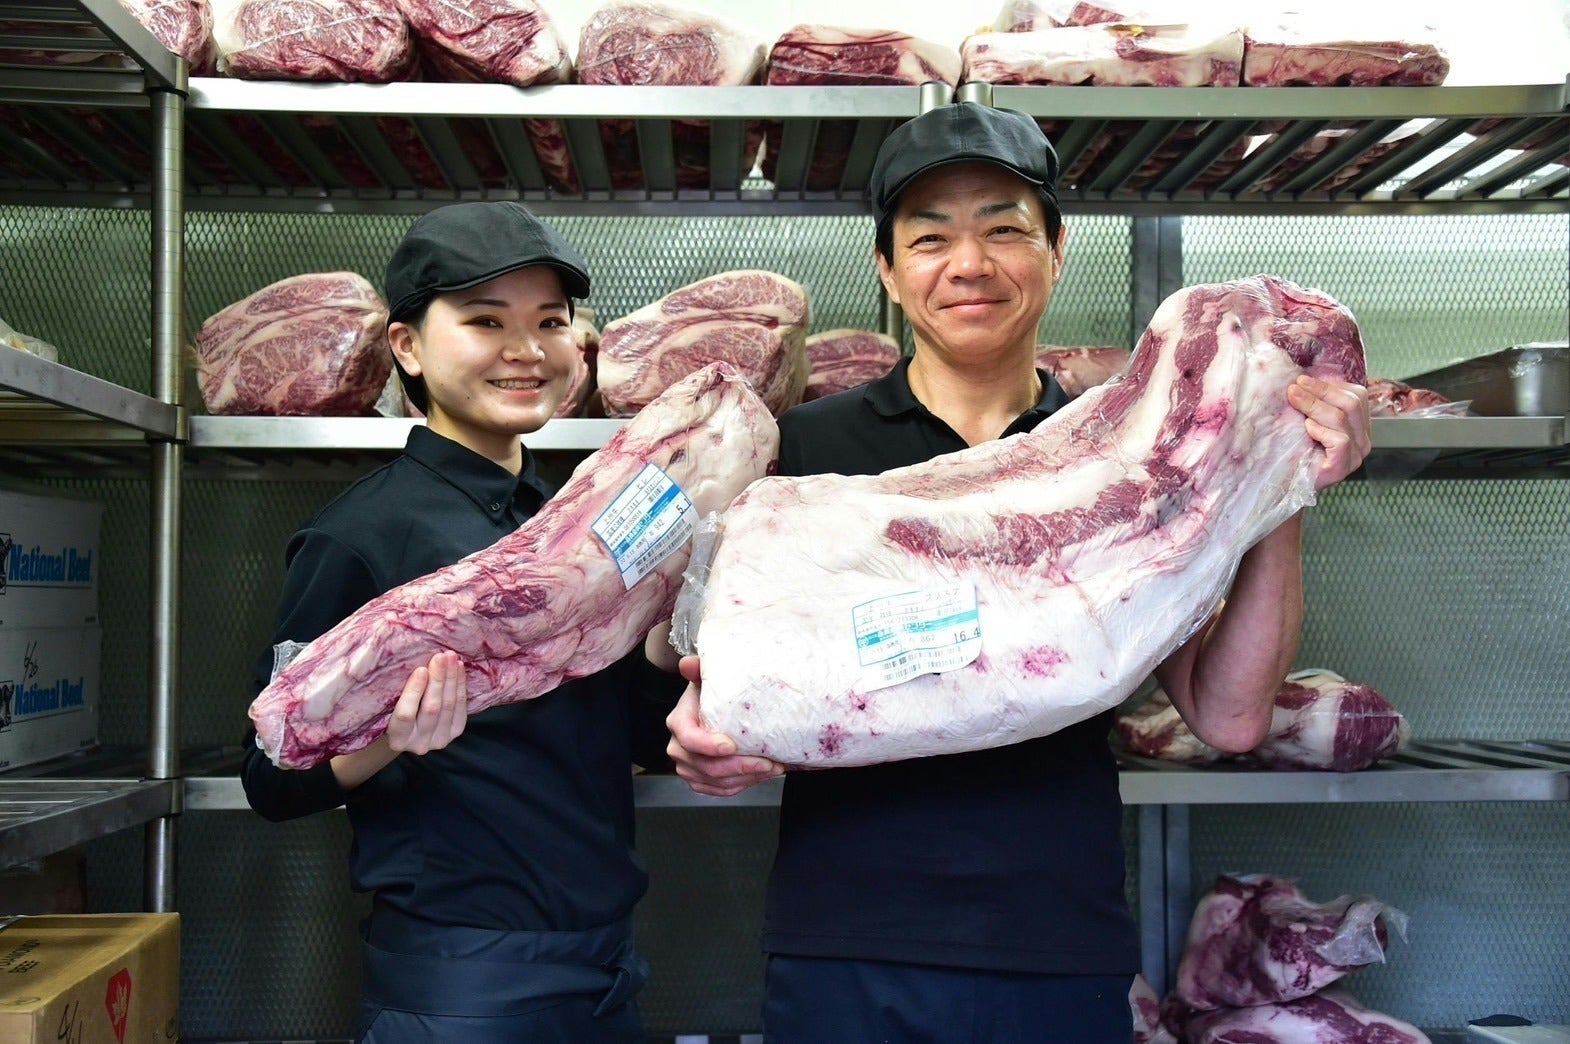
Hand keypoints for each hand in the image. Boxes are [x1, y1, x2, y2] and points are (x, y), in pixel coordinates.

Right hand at [386, 649, 467, 755]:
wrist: (409, 730)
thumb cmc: (392, 712)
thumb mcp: (390, 705)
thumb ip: (397, 691)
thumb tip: (409, 660)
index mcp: (398, 740)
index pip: (405, 714)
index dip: (414, 691)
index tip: (421, 669)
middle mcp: (419, 744)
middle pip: (431, 708)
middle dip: (437, 679)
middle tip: (440, 657)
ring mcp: (440, 740)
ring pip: (449, 705)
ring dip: (451, 678)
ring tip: (451, 658)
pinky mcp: (455, 732)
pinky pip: (461, 706)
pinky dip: (460, 684)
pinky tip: (459, 668)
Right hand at [665, 655, 783, 797]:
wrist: (710, 711)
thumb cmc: (710, 696)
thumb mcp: (707, 680)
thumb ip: (699, 670)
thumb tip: (689, 662)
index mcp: (678, 722)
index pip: (688, 738)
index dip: (708, 745)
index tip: (731, 745)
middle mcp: (679, 748)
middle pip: (706, 767)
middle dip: (740, 767)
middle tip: (768, 761)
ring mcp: (688, 767)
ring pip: (717, 782)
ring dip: (747, 778)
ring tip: (773, 767)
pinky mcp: (700, 780)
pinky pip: (721, 791)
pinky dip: (743, 785)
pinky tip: (761, 774)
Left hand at [1286, 375, 1371, 489]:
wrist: (1286, 486)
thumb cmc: (1296, 451)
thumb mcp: (1307, 420)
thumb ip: (1315, 402)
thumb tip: (1303, 377)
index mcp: (1359, 425)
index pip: (1357, 395)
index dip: (1329, 385)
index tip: (1302, 380)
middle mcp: (1363, 439)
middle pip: (1352, 403)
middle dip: (1320, 391)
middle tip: (1294, 388)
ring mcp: (1355, 455)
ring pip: (1343, 418)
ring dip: (1313, 405)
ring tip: (1294, 400)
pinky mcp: (1342, 467)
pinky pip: (1339, 440)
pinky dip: (1321, 430)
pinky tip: (1306, 428)